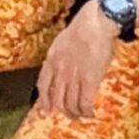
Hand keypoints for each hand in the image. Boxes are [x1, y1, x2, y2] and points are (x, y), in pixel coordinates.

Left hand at [36, 6, 119, 121]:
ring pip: (70, 104)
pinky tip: (91, 113)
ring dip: (76, 113)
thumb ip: (59, 57)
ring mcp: (73, 77)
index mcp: (51, 60)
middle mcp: (59, 71)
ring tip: (82, 115)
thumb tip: (60, 68)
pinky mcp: (89, 81)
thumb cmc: (83, 28)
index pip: (42, 86)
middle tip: (70, 115)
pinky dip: (87, 112)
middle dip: (63, 111)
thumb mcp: (62, 42)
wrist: (96, 23)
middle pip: (57, 99)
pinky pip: (84, 103)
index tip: (45, 111)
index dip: (43, 101)